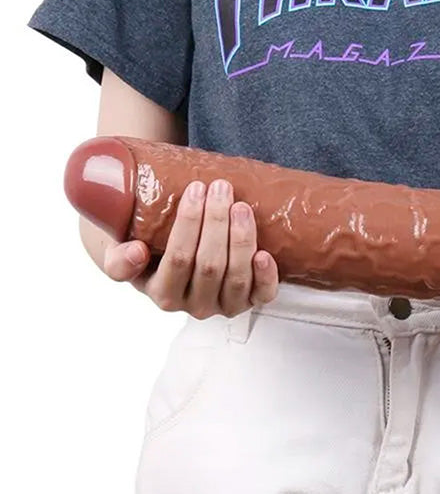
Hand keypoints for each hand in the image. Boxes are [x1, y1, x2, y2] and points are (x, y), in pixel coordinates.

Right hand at [102, 179, 278, 317]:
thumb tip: (135, 251)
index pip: (177, 260)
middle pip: (210, 265)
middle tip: (220, 188)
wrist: (172, 264)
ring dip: (241, 239)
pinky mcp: (250, 301)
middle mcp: (194, 305)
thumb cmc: (148, 253)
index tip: (196, 189)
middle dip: (217, 222)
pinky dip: (266, 276)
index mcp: (163, 295)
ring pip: (236, 276)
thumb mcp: (121, 256)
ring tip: (240, 206)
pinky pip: (263, 295)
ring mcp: (224, 305)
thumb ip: (118, 259)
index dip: (188, 224)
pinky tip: (265, 253)